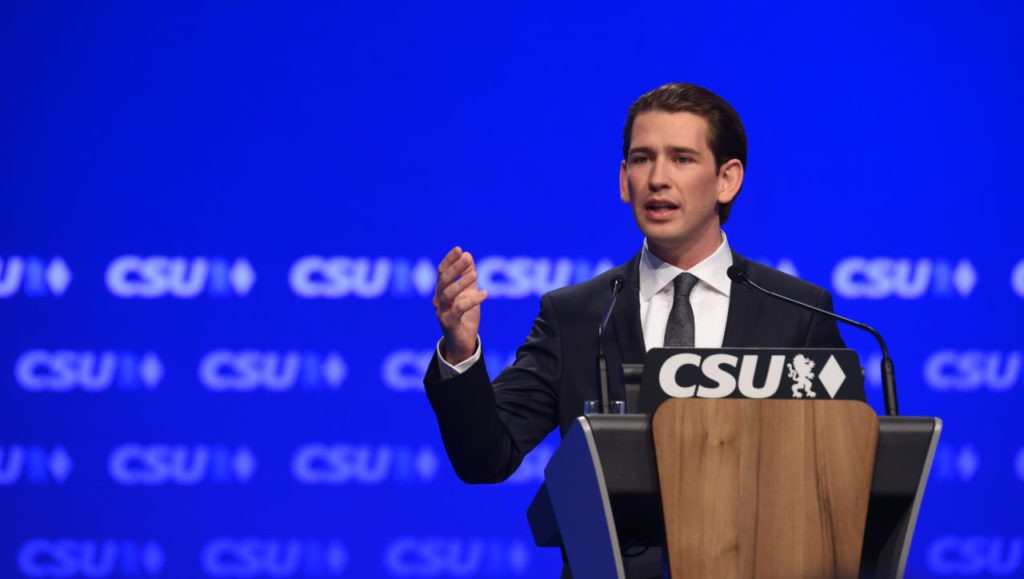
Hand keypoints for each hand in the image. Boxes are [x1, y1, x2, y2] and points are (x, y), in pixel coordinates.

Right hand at [433, 247, 487, 364]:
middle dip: (455, 267)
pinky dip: (472, 300)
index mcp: (441, 291)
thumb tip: (468, 256)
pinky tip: (485, 293)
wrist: (462, 342)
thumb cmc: (465, 316)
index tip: (459, 249)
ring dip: (461, 282)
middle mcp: (438, 300)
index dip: (449, 260)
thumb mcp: (468, 292)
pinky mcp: (449, 322)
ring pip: (448, 293)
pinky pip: (459, 309)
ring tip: (475, 274)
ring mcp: (442, 311)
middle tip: (466, 257)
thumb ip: (467, 275)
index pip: (442, 272)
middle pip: (443, 280)